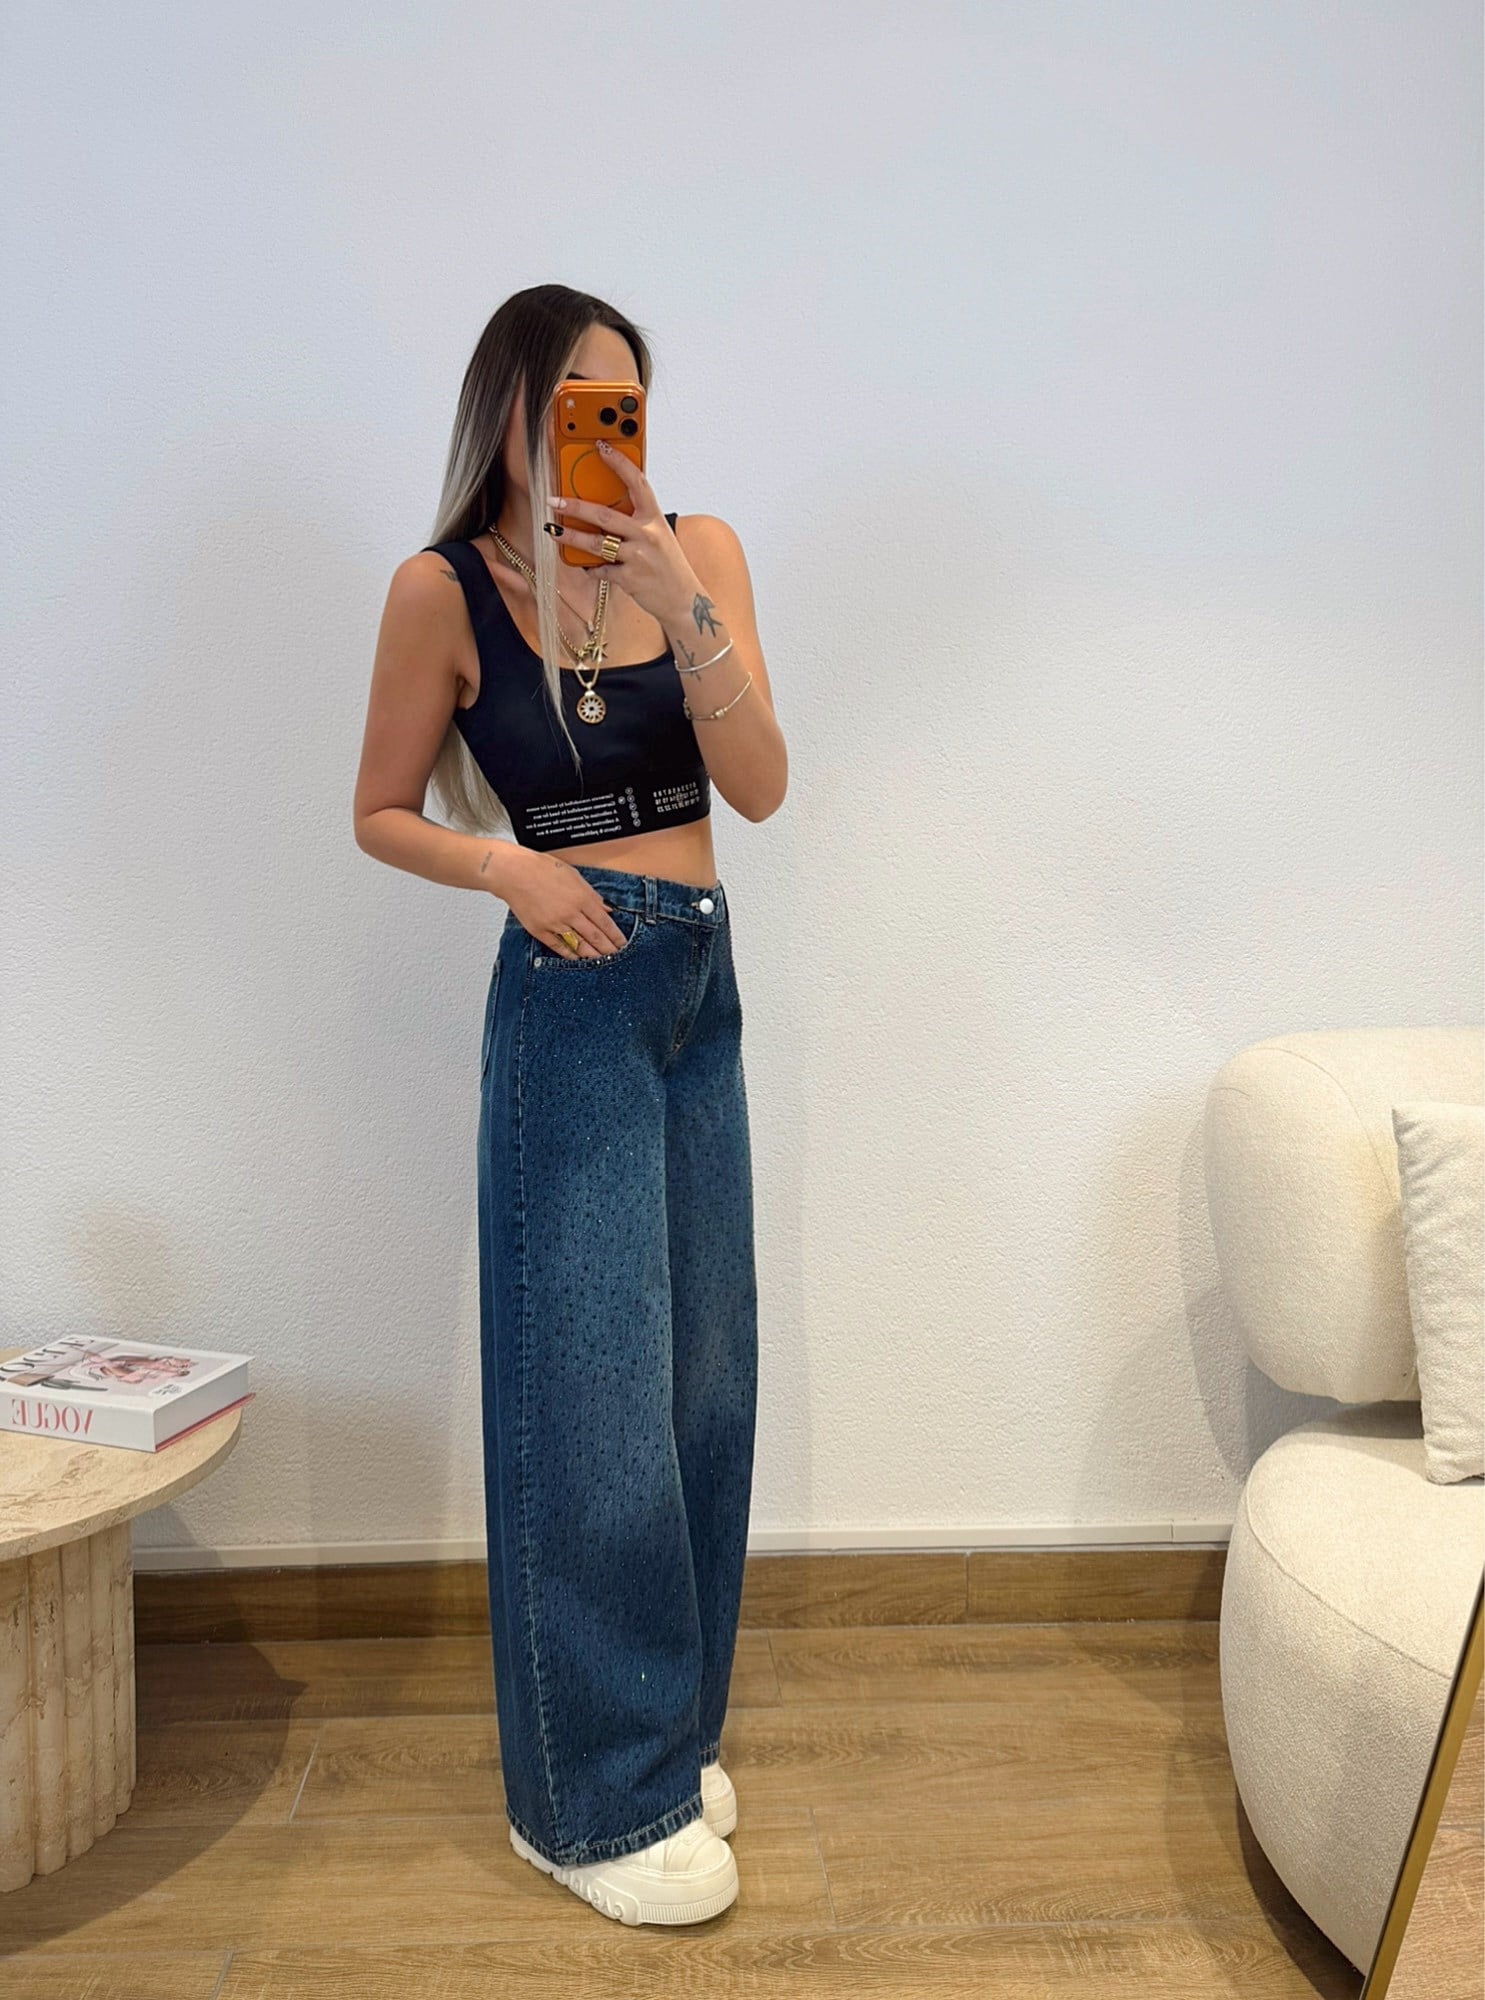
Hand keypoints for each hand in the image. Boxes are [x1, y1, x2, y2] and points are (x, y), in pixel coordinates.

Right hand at [505, 854, 631, 958]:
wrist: (514, 873)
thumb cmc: (541, 868)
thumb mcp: (574, 875)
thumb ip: (592, 894)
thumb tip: (605, 908)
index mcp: (582, 898)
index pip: (605, 922)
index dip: (616, 936)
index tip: (623, 944)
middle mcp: (571, 913)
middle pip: (595, 937)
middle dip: (608, 950)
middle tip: (618, 958)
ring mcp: (555, 924)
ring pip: (579, 945)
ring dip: (593, 956)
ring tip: (603, 962)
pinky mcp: (541, 931)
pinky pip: (559, 947)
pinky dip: (570, 955)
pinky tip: (578, 960)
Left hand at [548, 441, 694, 623]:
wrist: (683, 600)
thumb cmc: (669, 566)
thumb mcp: (659, 536)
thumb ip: (637, 522)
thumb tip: (604, 511)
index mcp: (655, 519)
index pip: (637, 483)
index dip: (619, 463)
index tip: (601, 448)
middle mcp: (647, 535)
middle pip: (604, 515)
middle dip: (575, 507)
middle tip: (555, 501)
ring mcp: (638, 558)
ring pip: (596, 544)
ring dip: (571, 537)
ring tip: (554, 530)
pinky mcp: (629, 579)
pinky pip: (601, 570)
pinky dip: (591, 568)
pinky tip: (586, 566)